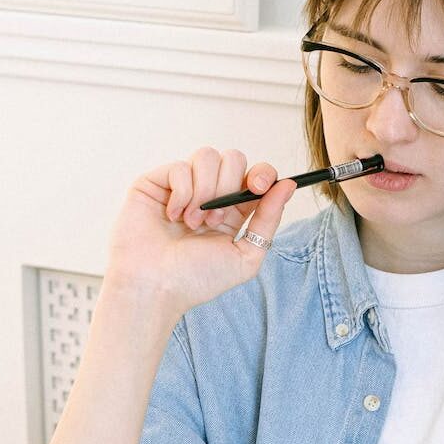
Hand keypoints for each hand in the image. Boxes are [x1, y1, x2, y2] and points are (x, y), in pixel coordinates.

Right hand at [106, 147, 296, 317]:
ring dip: (204, 192)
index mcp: (232, 211)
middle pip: (233, 158)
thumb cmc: (195, 280)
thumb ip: (268, 220)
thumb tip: (288, 184)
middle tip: (214, 220)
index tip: (259, 187)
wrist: (154, 287)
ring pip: (207, 156)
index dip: (262, 174)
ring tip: (192, 222)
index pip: (255, 175)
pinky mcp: (156, 182)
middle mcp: (207, 195)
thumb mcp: (245, 256)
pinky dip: (181, 193)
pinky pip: (180, 167)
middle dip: (228, 187)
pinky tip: (172, 216)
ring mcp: (181, 186)